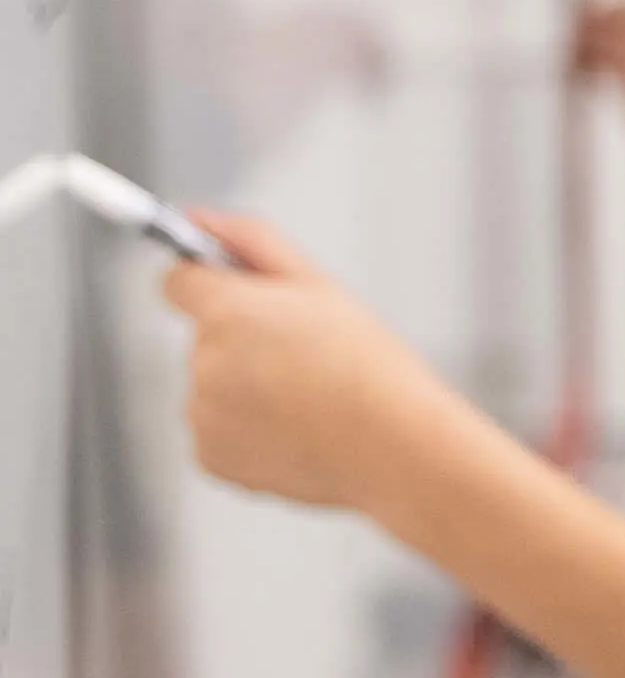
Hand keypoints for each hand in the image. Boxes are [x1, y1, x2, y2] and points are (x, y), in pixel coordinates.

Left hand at [163, 213, 456, 511]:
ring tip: (310, 397)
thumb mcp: (320, 286)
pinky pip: (219, 431)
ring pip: (214, 386)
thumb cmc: (369, 367)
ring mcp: (203, 415)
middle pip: (206, 338)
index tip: (235, 293)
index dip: (210, 284)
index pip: (177, 282)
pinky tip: (297, 429)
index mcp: (228, 313)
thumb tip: (194, 218)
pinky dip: (249, 430)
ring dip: (248, 388)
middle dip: (245, 340)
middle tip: (306, 354)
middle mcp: (204, 364)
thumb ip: (249, 242)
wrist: (394, 448)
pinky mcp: (210, 459)